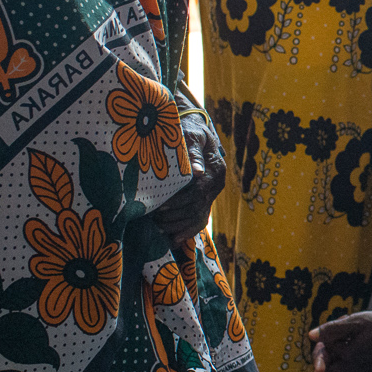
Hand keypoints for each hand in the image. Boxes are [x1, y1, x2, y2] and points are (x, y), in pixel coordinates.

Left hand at [149, 115, 226, 249]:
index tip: (161, 207)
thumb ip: (193, 153)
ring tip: (159, 229)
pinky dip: (187, 231)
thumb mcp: (191, 136)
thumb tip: (198, 171)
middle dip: (176, 216)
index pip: (199, 192)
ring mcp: (212, 193)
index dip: (180, 201)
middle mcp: (217, 184)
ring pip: (198, 216)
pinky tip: (173, 240)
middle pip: (198, 207)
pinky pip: (199, 219)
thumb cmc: (189, 131)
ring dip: (179, 226)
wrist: (195, 131)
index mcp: (216, 169)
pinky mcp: (205, 199)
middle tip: (154, 221)